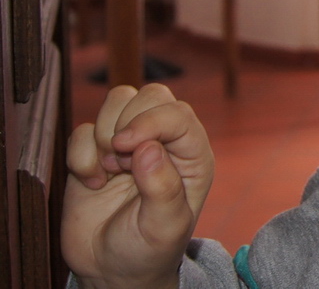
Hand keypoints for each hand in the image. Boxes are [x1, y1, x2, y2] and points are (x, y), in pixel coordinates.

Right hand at [62, 84, 214, 288]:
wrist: (110, 270)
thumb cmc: (148, 251)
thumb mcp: (164, 228)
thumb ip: (163, 189)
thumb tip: (149, 147)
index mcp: (192, 156)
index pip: (177, 113)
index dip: (150, 120)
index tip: (124, 146)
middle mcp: (165, 143)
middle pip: (151, 95)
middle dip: (127, 122)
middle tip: (120, 162)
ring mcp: (130, 144)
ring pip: (118, 101)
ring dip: (103, 133)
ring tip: (110, 170)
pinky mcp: (96, 152)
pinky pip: (82, 128)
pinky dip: (79, 152)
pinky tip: (92, 181)